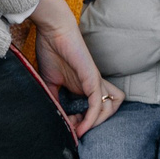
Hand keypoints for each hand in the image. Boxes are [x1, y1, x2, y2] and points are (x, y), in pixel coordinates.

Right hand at [24, 0, 118, 137]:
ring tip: (76, 129)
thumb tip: (52, 116)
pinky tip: (79, 127)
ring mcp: (95, 81)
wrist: (52, 29)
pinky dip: (91, 119)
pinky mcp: (92, 78)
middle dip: (93, 125)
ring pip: (109, 109)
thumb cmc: (51, 49)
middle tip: (73, 129)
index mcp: (85, 85)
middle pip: (108, 110)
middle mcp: (94, 84)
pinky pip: (98, 104)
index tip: (67, 127)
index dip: (84, 122)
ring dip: (94, 124)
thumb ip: (53, 98)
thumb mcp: (49, 81)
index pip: (96, 109)